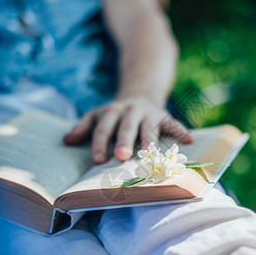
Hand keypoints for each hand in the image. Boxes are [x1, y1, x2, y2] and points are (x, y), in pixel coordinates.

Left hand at [63, 97, 193, 163]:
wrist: (141, 93)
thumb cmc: (115, 113)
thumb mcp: (98, 114)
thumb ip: (83, 127)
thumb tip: (66, 140)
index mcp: (113, 111)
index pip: (104, 128)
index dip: (100, 143)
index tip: (97, 160)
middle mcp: (132, 111)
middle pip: (127, 127)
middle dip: (125, 142)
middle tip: (121, 157)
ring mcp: (150, 114)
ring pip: (151, 128)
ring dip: (151, 141)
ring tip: (152, 156)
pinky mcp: (166, 117)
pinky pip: (175, 124)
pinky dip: (182, 131)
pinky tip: (189, 141)